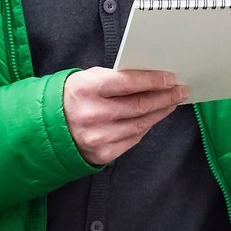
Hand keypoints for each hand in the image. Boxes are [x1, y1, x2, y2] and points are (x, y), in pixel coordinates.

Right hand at [63, 68, 188, 166]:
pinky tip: (154, 117)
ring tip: (171, 102)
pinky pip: (133, 139)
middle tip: (180, 91)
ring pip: (140, 124)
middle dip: (165, 97)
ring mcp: (98, 137)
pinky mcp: (103, 153)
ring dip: (161, 112)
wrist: (50, 126)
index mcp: (87, 90)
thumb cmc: (75, 97)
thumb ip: (117, 77)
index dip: (153, 80)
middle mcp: (92, 115)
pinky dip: (146, 126)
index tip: (171, 78)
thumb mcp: (89, 78)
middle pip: (139, 106)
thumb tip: (152, 78)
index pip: (128, 83)